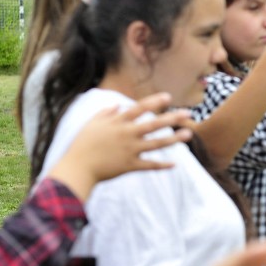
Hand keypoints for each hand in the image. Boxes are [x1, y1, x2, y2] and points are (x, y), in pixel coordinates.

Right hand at [48, 93, 193, 200]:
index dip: (154, 102)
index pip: (139, 108)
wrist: (77, 168)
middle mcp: (127, 134)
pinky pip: (149, 165)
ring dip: (173, 139)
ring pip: (156, 144)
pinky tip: (175, 164)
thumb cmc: (82, 145)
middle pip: (153, 124)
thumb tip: (118, 105)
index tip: (168, 97)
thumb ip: (106, 113)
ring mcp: (130, 150)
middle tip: (188, 114)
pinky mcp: (130, 165)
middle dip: (172, 118)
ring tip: (188, 134)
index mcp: (118, 122)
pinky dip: (162, 165)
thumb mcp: (91, 123)